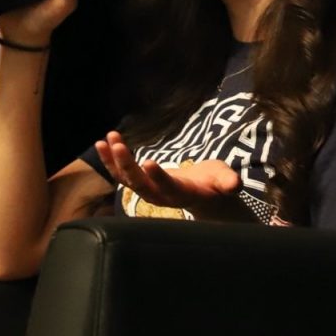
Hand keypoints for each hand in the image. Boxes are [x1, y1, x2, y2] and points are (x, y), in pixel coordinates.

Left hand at [94, 131, 250, 221]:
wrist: (203, 195)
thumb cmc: (215, 184)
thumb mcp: (225, 180)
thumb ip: (228, 182)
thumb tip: (234, 184)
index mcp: (182, 194)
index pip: (168, 187)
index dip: (158, 177)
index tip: (147, 162)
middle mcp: (160, 196)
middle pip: (140, 184)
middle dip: (127, 165)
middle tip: (119, 145)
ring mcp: (148, 190)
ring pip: (126, 179)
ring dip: (115, 160)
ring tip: (108, 140)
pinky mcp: (140, 183)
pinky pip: (120, 174)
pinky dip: (110, 160)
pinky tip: (101, 143)